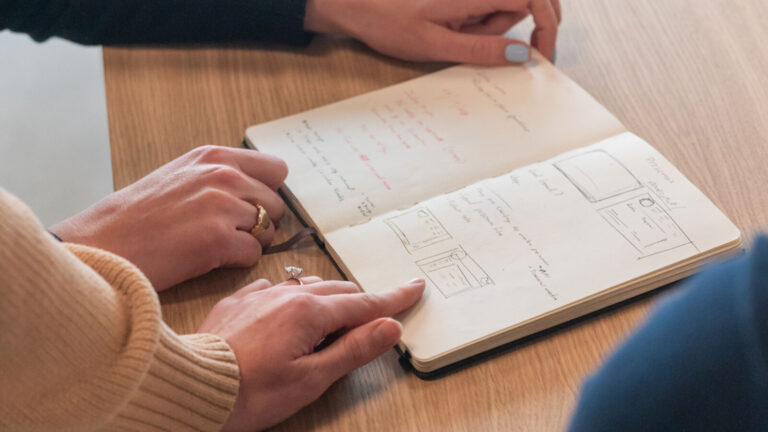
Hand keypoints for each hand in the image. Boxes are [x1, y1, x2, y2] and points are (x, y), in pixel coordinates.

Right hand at [50, 145, 287, 290]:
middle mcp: (222, 175)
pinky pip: (254, 254)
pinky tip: (209, 258)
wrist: (102, 245)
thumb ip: (220, 176)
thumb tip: (260, 189)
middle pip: (277, 204)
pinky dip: (237, 261)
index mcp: (214, 156)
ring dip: (250, 242)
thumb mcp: (181, 176)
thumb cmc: (138, 217)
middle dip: (260, 222)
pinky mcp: (219, 239)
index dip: (268, 191)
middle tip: (227, 232)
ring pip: (269, 230)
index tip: (253, 205)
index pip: (277, 169)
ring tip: (215, 244)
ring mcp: (222, 206)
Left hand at [198, 277, 424, 430]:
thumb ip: (353, 349)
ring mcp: (260, 295)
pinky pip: (275, 289)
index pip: (364, 304)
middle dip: (360, 303)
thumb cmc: (250, 392)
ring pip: (307, 286)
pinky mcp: (237, 301)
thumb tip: (389, 328)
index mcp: (310, 312)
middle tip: (372, 320)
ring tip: (329, 323)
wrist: (192, 388)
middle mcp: (287, 295)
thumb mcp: (311, 379)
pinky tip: (286, 314)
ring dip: (327, 299)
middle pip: (339, 291)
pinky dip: (292, 298)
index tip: (414, 288)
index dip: (393, 299)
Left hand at [304, 0, 560, 63]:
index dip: (547, 24)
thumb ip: (481, 49)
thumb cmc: (386, 21)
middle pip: (521, 4)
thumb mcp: (435, 45)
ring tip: (447, 34)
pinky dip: (473, 26)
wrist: (353, 4)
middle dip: (507, 30)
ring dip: (484, 30)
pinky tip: (447, 29)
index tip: (543, 52)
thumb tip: (521, 54)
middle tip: (472, 44)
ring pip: (501, 10)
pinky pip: (482, 10)